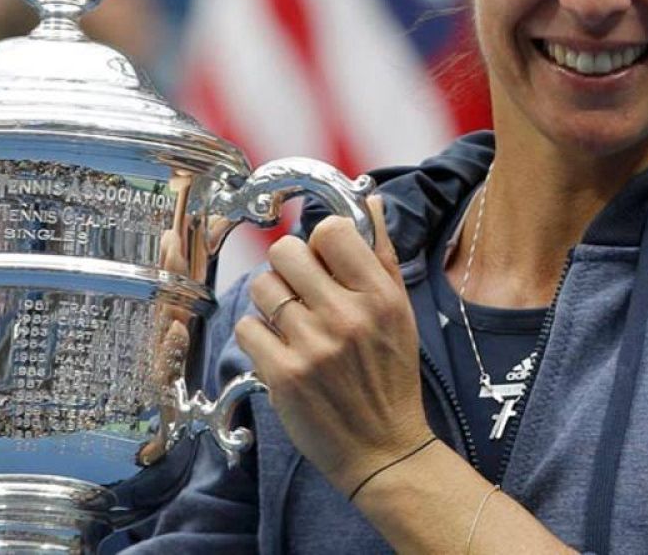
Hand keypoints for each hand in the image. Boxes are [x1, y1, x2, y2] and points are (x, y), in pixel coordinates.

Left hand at [234, 197, 431, 493]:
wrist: (384, 449)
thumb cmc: (390, 377)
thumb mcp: (400, 312)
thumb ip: (381, 253)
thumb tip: (368, 198)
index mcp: (379, 295)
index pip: (331, 229)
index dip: (320, 243)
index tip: (323, 263)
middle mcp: (347, 315)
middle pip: (285, 251)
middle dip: (288, 269)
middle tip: (300, 293)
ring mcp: (313, 346)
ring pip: (262, 287)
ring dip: (270, 303)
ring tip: (291, 324)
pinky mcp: (284, 375)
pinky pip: (247, 328)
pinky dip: (257, 338)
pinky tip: (280, 351)